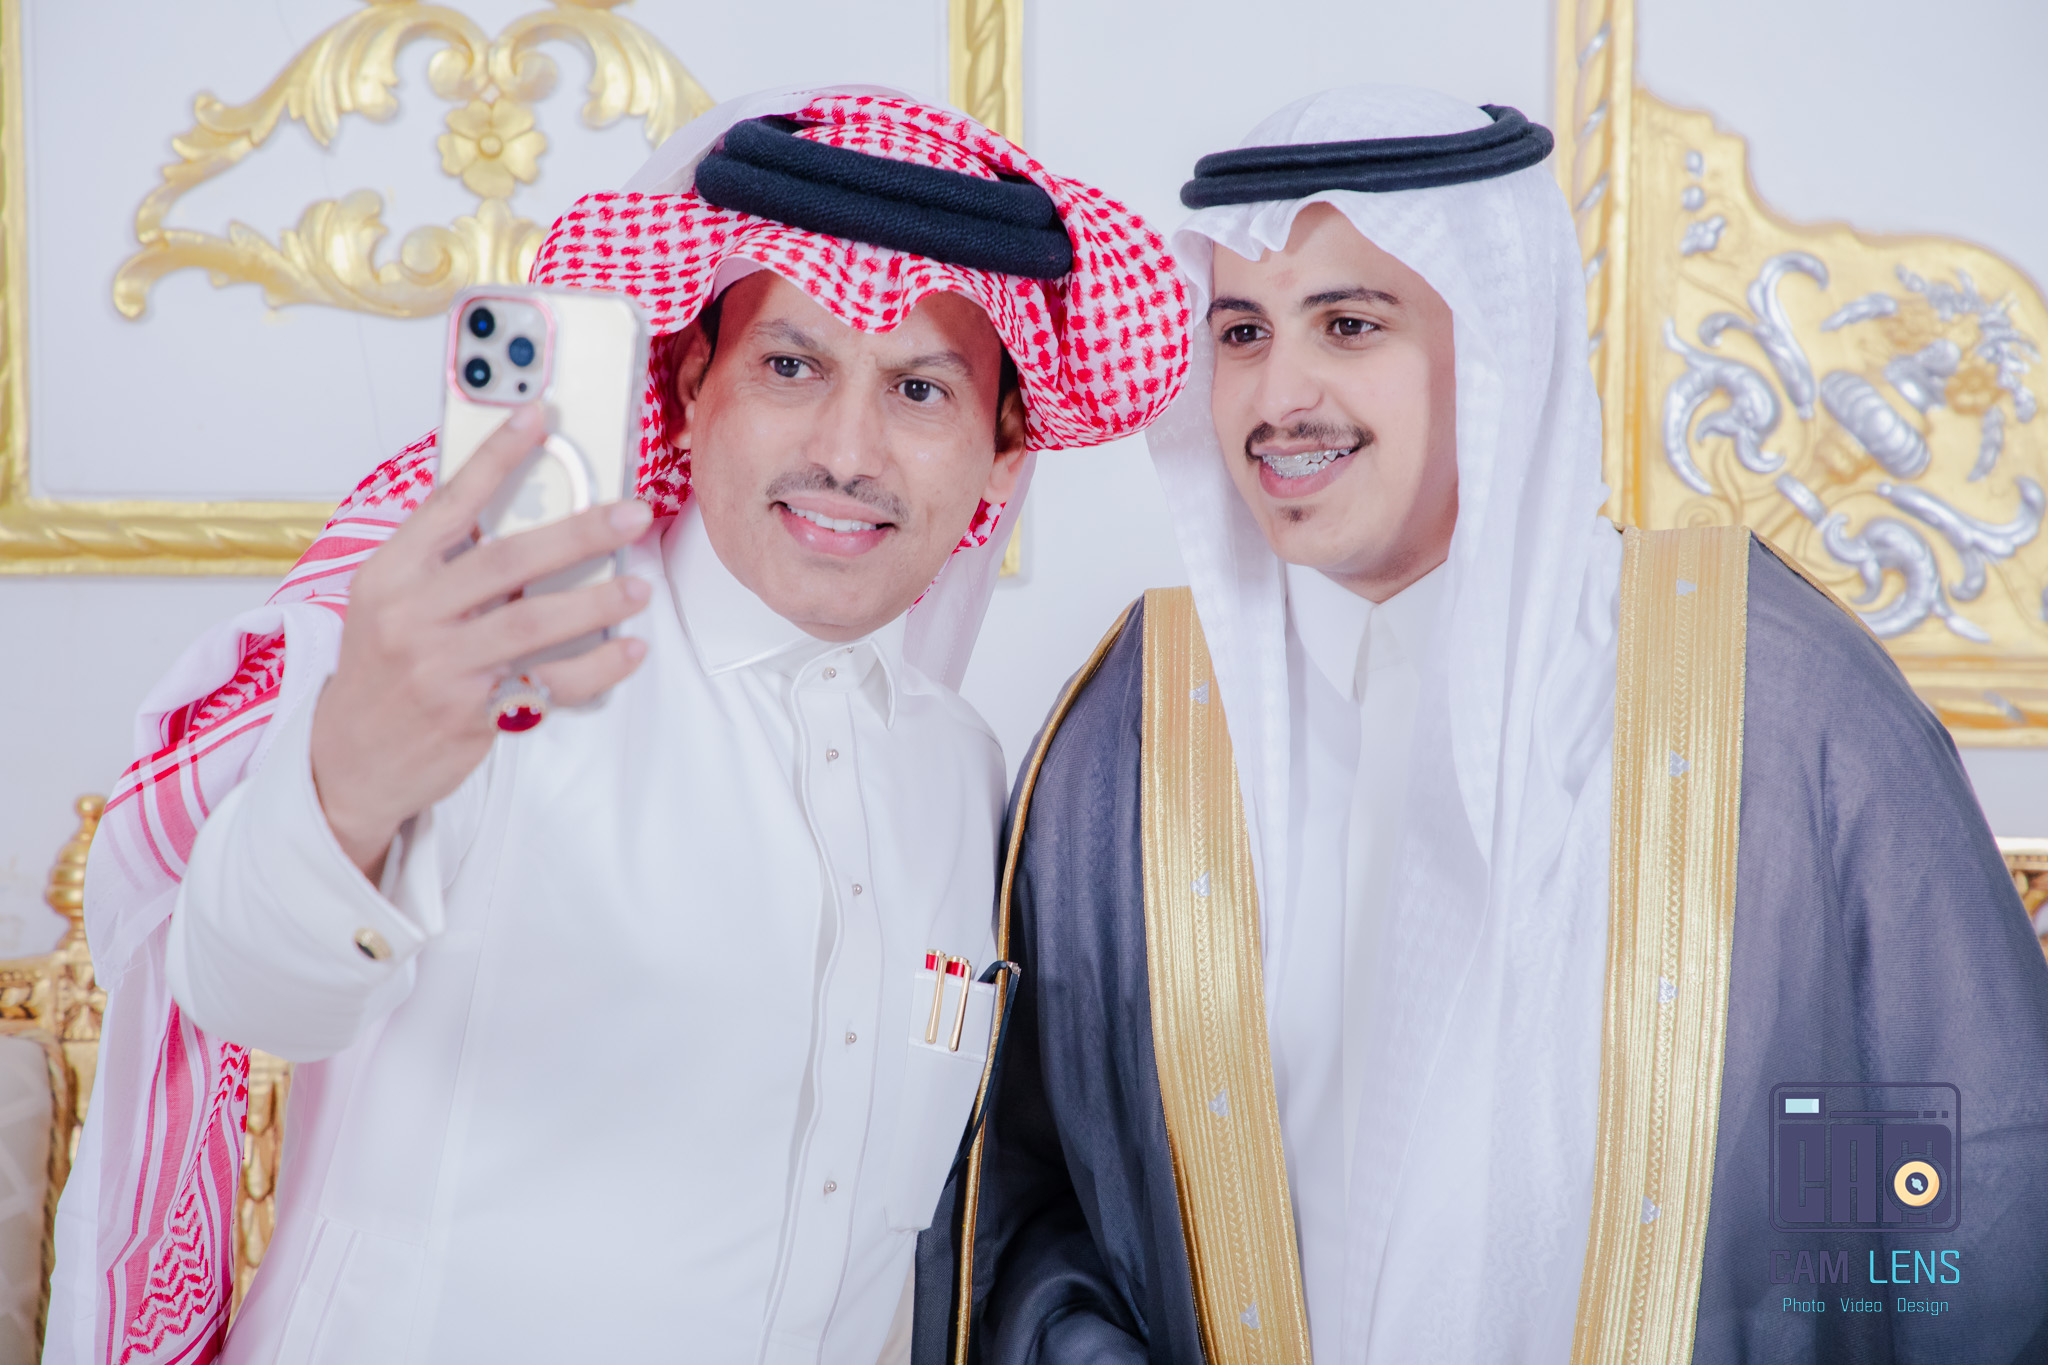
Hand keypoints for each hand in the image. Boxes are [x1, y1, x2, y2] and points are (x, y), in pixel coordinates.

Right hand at [310, 405, 654, 878]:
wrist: (346, 760)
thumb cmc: (381, 672)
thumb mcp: (388, 605)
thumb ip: (442, 564)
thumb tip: (520, 514)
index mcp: (389, 575)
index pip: (450, 503)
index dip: (498, 456)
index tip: (541, 417)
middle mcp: (411, 616)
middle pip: (507, 561)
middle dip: (579, 533)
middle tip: (631, 515)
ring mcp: (441, 667)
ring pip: (533, 623)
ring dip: (597, 602)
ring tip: (638, 588)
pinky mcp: (471, 715)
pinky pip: (548, 684)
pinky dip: (596, 668)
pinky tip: (627, 651)